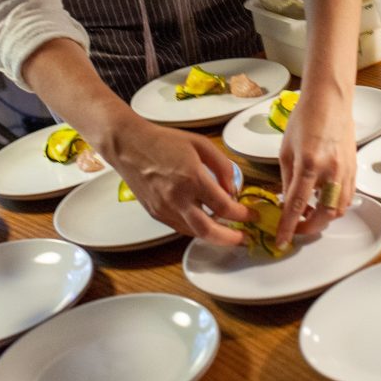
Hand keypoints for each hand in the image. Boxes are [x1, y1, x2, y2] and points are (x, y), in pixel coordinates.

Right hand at [105, 116, 254, 243]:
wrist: (128, 145)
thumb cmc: (163, 141)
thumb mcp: (200, 144)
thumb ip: (222, 166)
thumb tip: (233, 189)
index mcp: (192, 178)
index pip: (225, 207)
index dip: (243, 215)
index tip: (251, 215)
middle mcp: (178, 198)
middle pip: (210, 232)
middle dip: (231, 239)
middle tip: (243, 238)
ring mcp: (165, 208)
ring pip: (195, 233)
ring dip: (214, 235)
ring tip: (226, 231)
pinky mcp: (155, 213)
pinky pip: (180, 228)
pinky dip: (195, 228)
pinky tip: (203, 220)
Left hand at [276, 83, 355, 246]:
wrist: (330, 103)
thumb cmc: (304, 120)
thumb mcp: (286, 150)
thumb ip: (287, 179)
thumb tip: (286, 203)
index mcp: (308, 163)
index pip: (297, 204)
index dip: (289, 226)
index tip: (282, 241)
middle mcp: (330, 170)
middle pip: (324, 214)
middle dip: (309, 228)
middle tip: (296, 229)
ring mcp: (345, 172)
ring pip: (338, 209)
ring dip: (323, 218)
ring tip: (307, 214)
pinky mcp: (354, 171)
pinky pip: (346, 198)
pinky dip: (334, 206)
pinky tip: (321, 201)